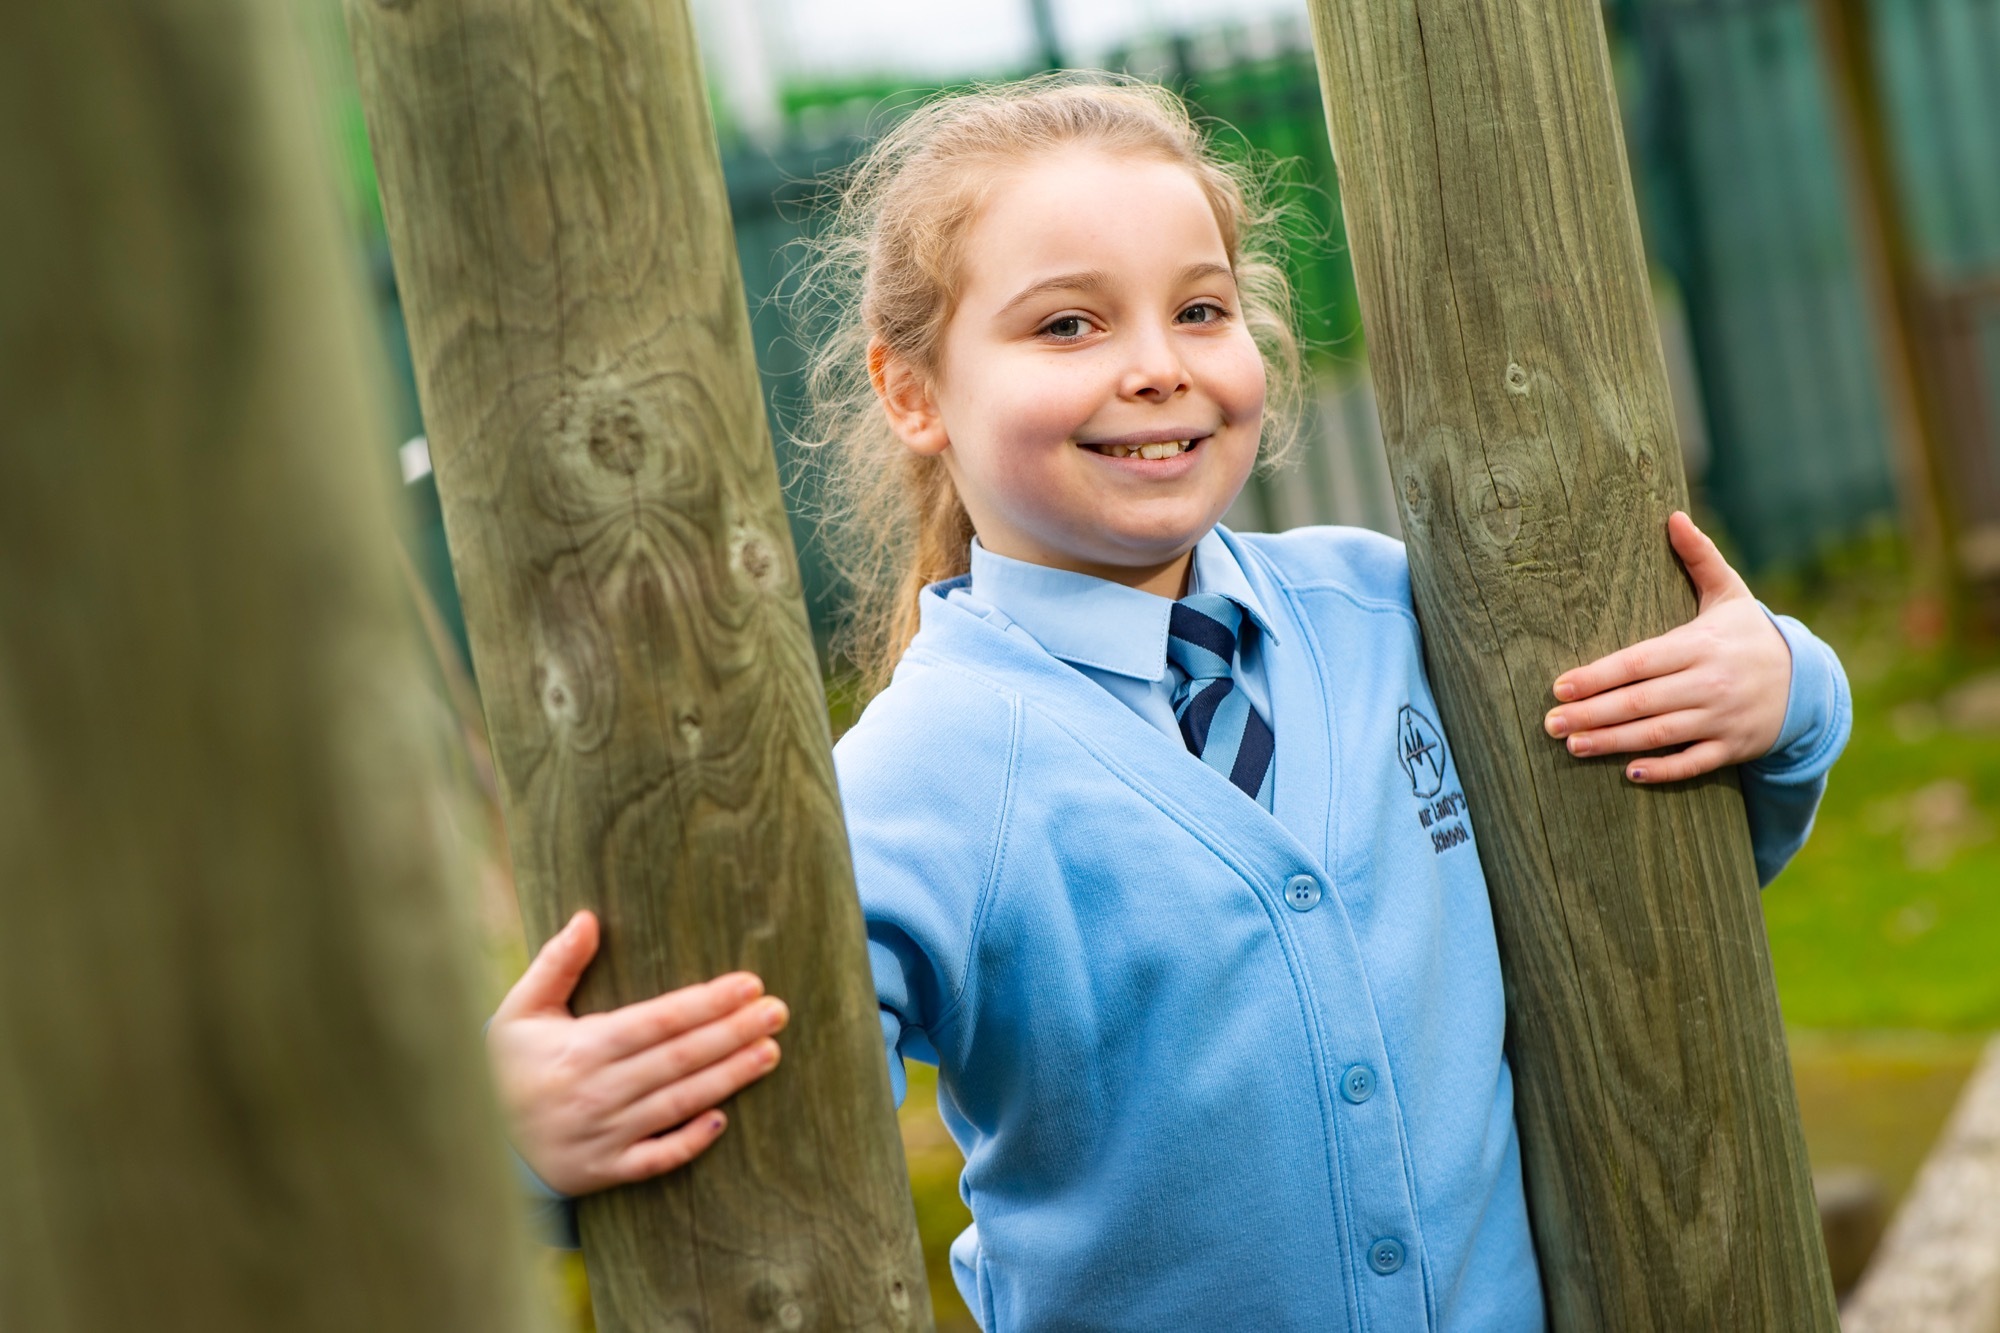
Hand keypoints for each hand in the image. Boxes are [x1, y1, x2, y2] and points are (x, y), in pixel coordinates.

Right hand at [485, 910, 787, 1195]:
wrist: (472, 1139)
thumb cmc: (505, 1066)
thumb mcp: (519, 1010)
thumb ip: (556, 964)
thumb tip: (588, 918)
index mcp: (582, 1048)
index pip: (660, 1020)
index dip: (708, 1002)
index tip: (750, 983)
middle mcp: (597, 1092)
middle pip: (680, 1058)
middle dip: (734, 1033)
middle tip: (779, 1012)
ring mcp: (603, 1135)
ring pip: (678, 1104)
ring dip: (729, 1078)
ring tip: (771, 1052)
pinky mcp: (603, 1171)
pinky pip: (654, 1160)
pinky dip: (688, 1143)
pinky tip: (722, 1121)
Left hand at [1543, 512, 1791, 784]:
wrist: (1809, 681)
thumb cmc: (1750, 635)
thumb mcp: (1730, 593)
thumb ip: (1699, 557)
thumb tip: (1673, 516)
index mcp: (1701, 644)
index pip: (1639, 661)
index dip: (1598, 675)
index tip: (1560, 685)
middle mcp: (1710, 683)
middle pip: (1640, 702)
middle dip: (1592, 713)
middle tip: (1550, 723)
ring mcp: (1722, 718)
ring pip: (1659, 734)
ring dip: (1612, 742)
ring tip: (1572, 745)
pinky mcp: (1734, 747)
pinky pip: (1694, 763)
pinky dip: (1663, 770)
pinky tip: (1628, 772)